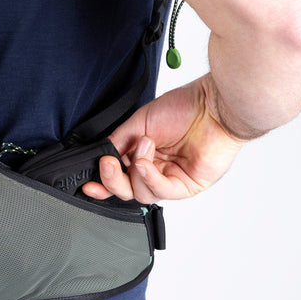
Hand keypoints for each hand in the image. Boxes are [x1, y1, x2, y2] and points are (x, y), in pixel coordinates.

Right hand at [81, 75, 246, 203]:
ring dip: (137, 169)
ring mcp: (170, 179)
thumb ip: (119, 140)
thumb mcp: (140, 122)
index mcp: (142, 155)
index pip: (119, 176)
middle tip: (108, 164)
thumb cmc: (184, 107)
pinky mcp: (186, 186)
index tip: (89, 183)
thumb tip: (101, 156)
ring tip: (146, 144)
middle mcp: (155, 169)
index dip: (103, 182)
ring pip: (142, 193)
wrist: (212, 106)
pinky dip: (149, 178)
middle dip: (112, 180)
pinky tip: (146, 163)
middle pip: (126, 190)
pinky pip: (162, 191)